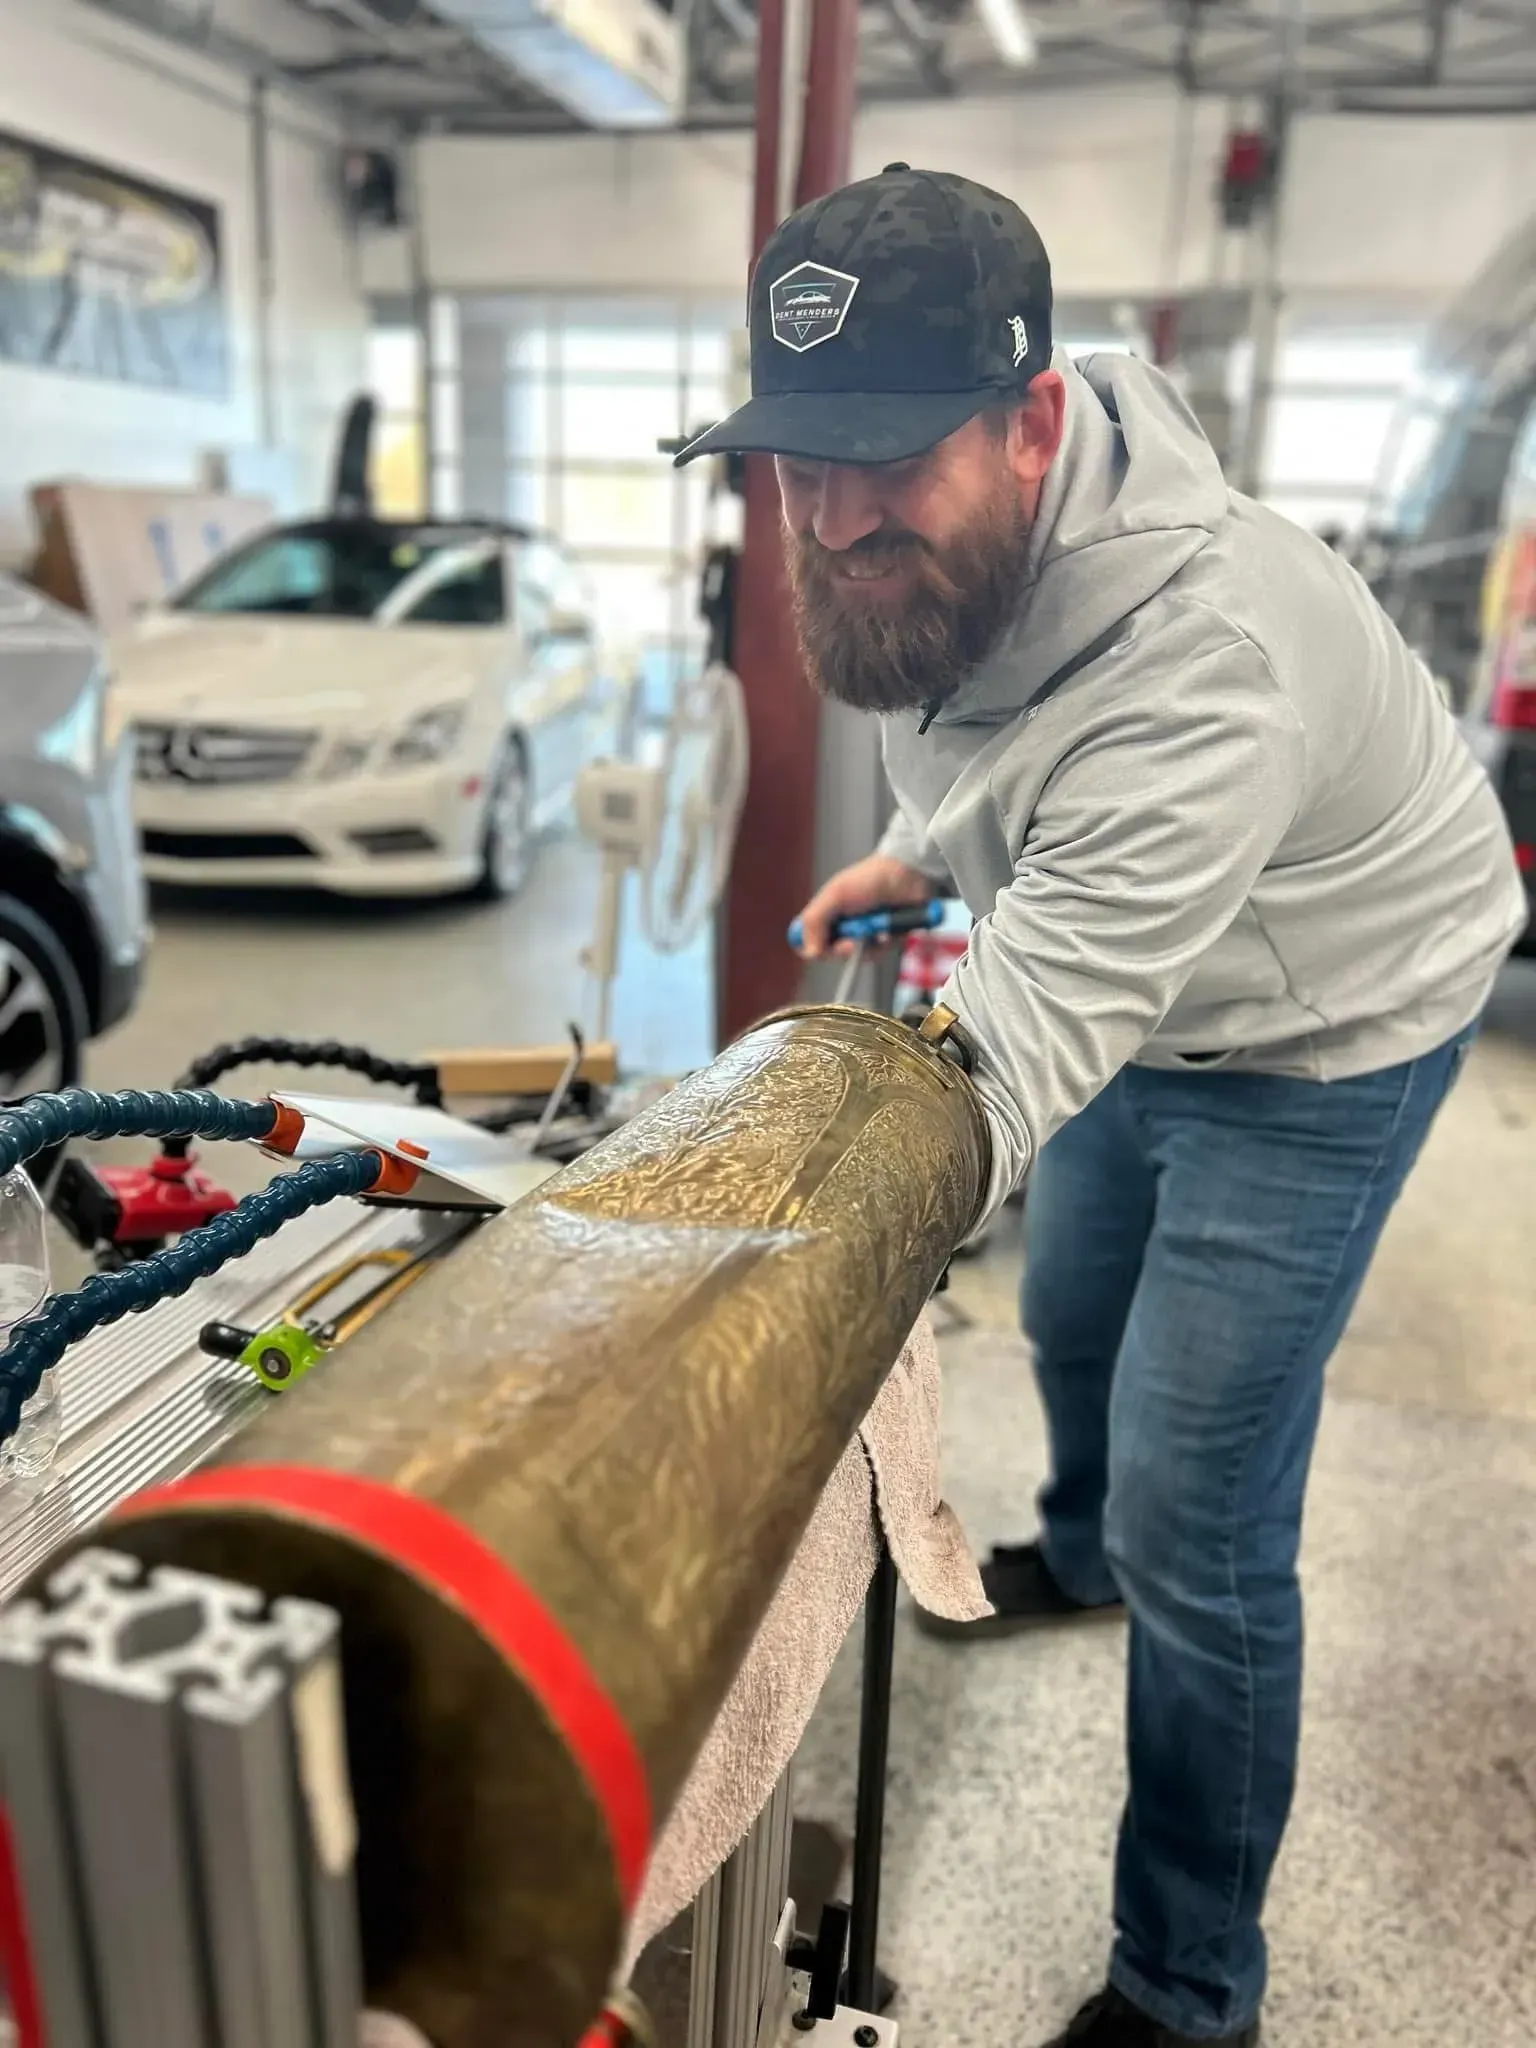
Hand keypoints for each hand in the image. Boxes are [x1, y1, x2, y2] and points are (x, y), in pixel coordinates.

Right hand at [793, 854, 932, 959]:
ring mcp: (863, 932)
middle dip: (843, 949)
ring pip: (856, 956)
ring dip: (867, 946)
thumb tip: (809, 952)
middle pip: (832, 953)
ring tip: (877, 931)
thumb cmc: (869, 879)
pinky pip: (878, 953)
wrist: (907, 875)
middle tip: (853, 941)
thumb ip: (815, 921)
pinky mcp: (883, 938)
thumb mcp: (835, 896)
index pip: (808, 940)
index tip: (822, 948)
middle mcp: (842, 924)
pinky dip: (883, 945)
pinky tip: (888, 932)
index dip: (813, 948)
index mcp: (826, 913)